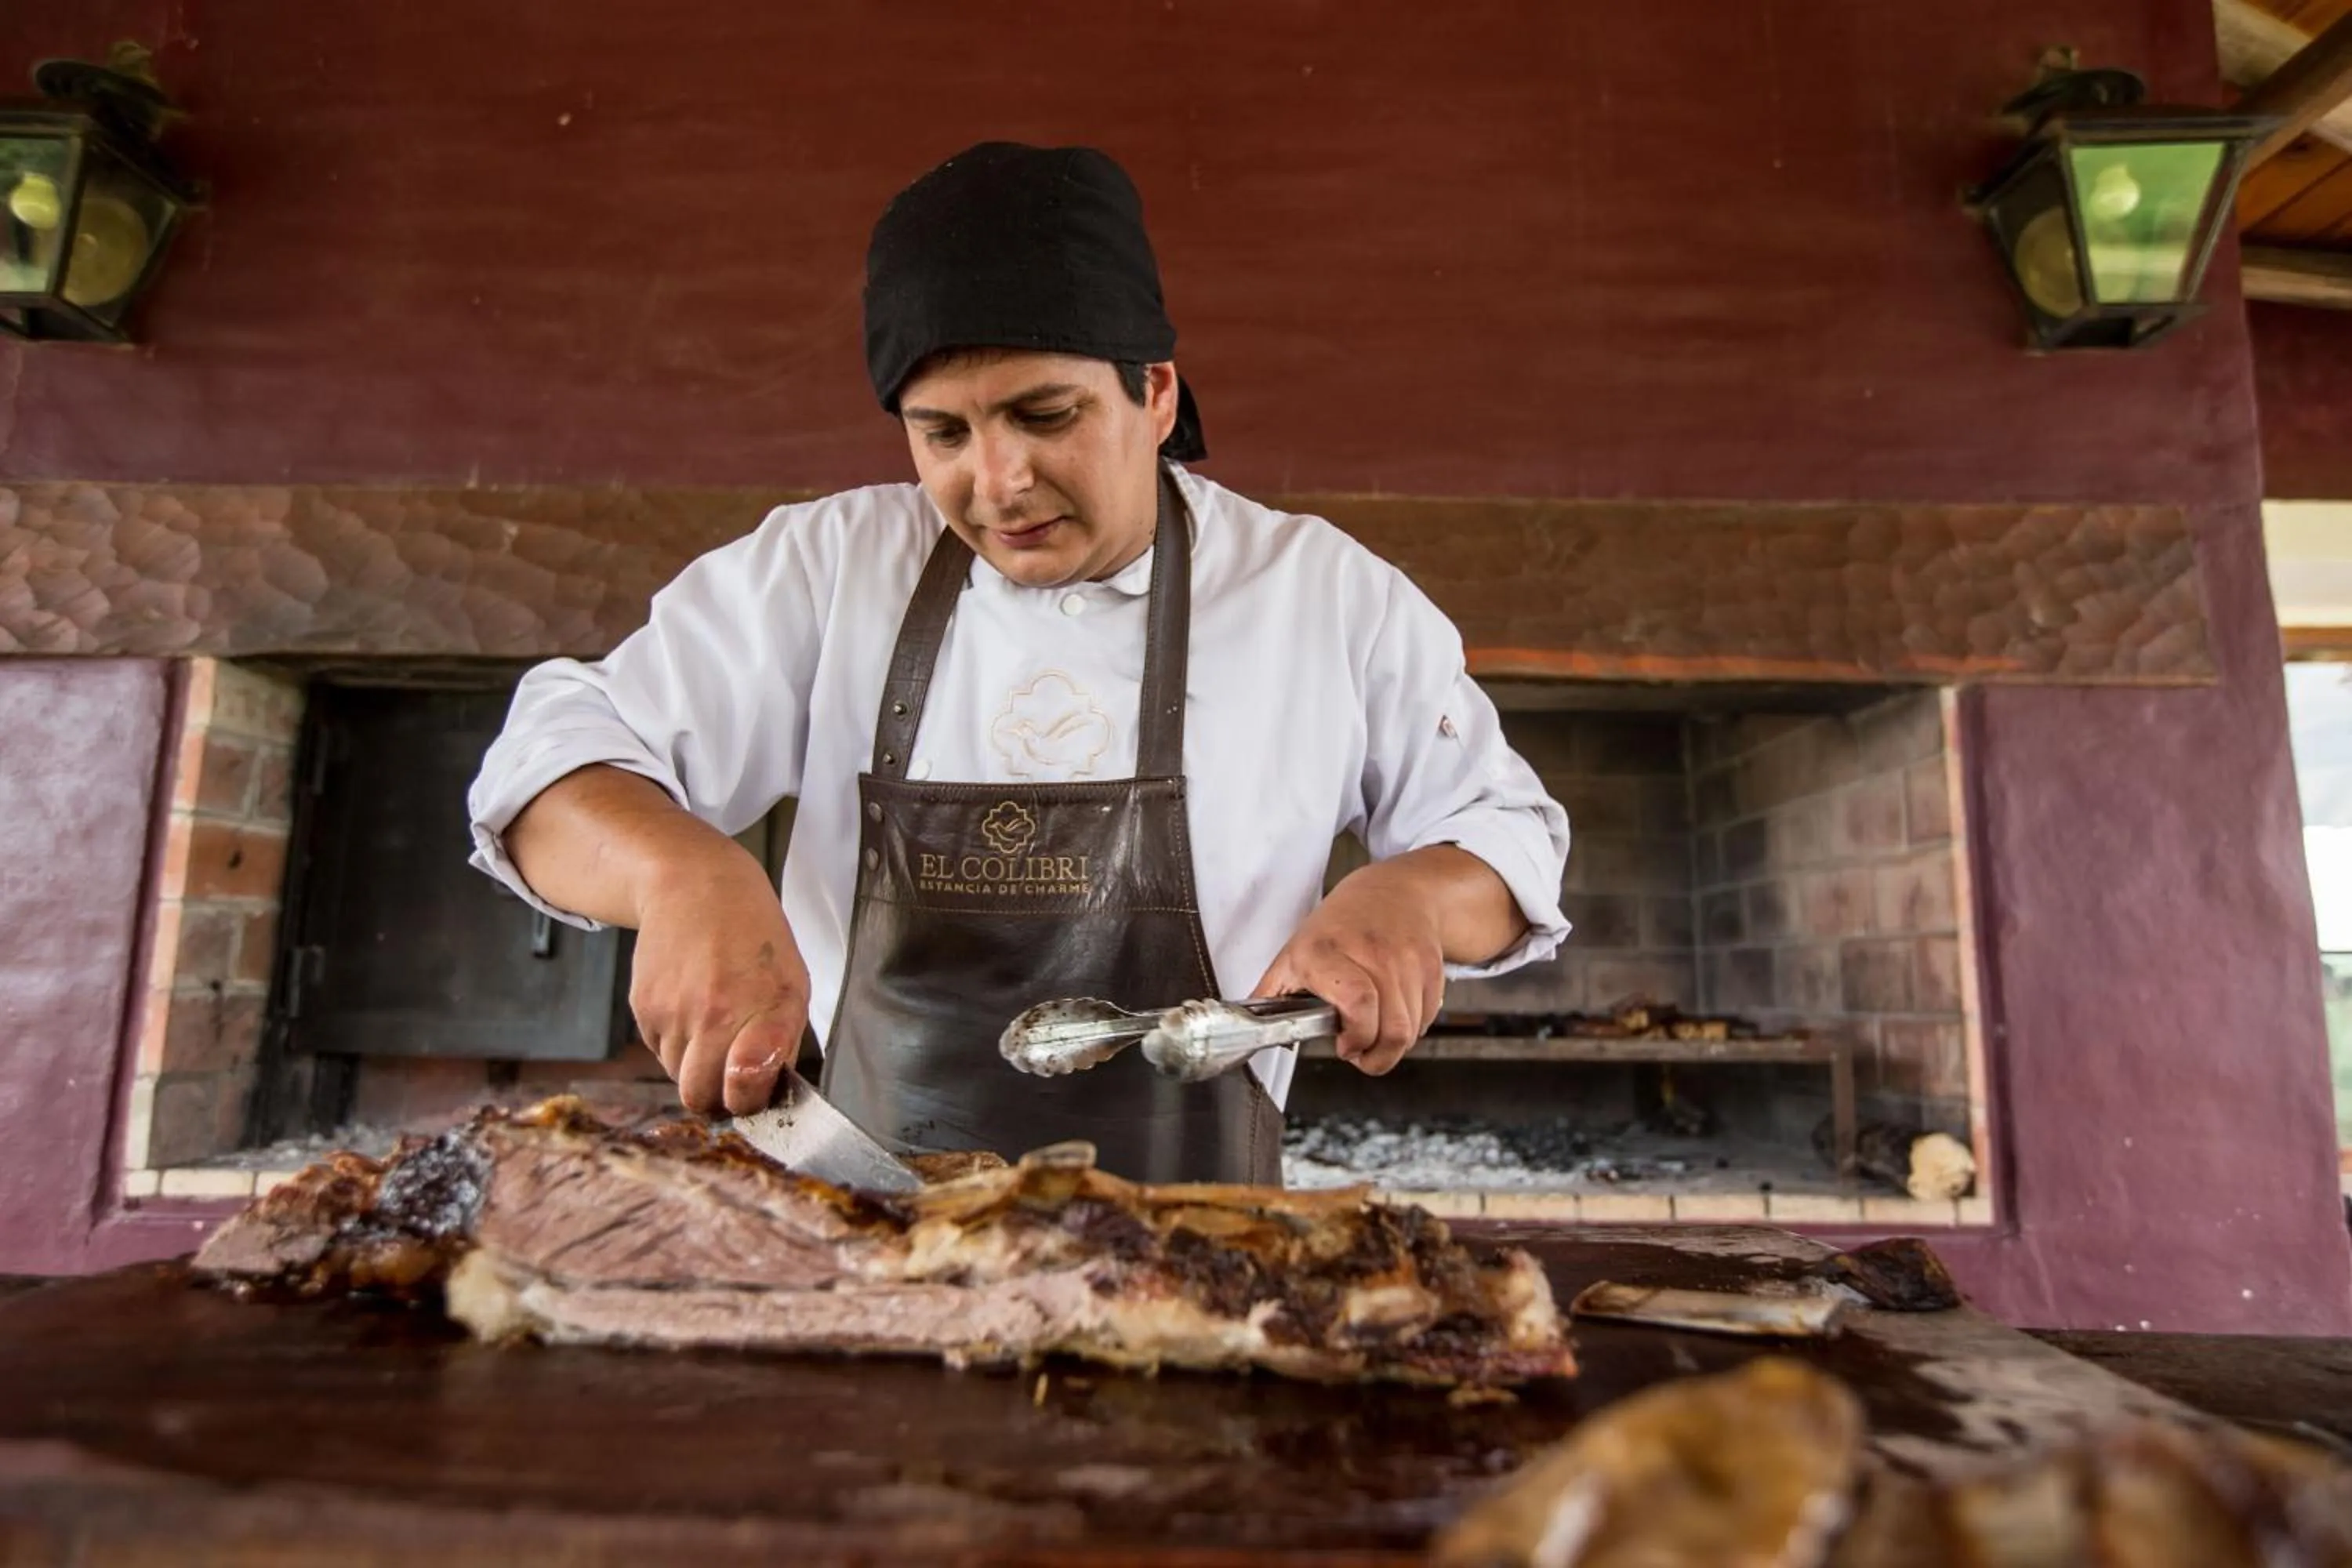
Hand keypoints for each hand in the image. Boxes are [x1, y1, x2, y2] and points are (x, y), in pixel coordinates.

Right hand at [628, 850, 810, 1117]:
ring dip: (694, 1067)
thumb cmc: (755, 936)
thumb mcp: (793, 983)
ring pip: (676, 1077)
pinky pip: (657, 1051)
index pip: (746, 1088)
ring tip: (712, 1027)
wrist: (695, 886)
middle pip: (700, 1097)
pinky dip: (674, 1043)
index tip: (753, 1094)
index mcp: (766, 1010)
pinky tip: (690, 1007)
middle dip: (716, 1098)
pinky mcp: (643, 1008)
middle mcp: (716, 1015)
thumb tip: (768, 1093)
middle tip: (730, 1079)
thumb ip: (783, 1042)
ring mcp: (674, 1013)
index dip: (748, 1102)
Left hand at [1253, 863, 1445, 1075]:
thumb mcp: (1294, 951)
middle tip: (1361, 1052)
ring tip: (1376, 1032)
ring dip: (1395, 1043)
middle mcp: (1371, 952)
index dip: (1356, 1038)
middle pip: (1392, 1029)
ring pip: (1412, 1029)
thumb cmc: (1340, 924)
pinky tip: (1395, 1012)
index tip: (1345, 1047)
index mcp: (1326, 951)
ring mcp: (1406, 958)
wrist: (1396, 889)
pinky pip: (1429, 1016)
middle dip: (1378, 1056)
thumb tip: (1245, 1030)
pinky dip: (1414, 1025)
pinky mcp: (1431, 965)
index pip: (1358, 1004)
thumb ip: (1271, 994)